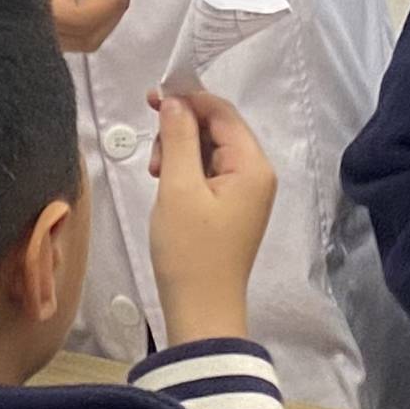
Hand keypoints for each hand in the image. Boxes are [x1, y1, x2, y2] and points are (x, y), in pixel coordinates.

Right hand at [0, 0, 136, 51]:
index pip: (84, 19)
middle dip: (113, 8)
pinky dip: (83, 20)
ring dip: (100, 16)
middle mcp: (21, 30)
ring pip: (76, 43)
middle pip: (86, 38)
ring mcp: (16, 33)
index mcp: (24, 4)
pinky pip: (60, 37)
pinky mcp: (14, 27)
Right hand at [147, 88, 278, 341]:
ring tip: (156, 175)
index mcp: (253, 166)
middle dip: (180, 130)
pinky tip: (166, 185)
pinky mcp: (232, 208)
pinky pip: (209, 173)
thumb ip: (176, 138)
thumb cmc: (190, 251)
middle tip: (152, 155)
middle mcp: (257, 174)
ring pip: (209, 151)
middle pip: (217, 129)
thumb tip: (174, 101)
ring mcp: (246, 193)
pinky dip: (185, 171)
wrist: (201, 310)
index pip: (223, 113)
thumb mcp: (178, 188)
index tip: (152, 98)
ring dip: (178, 152)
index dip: (189, 99)